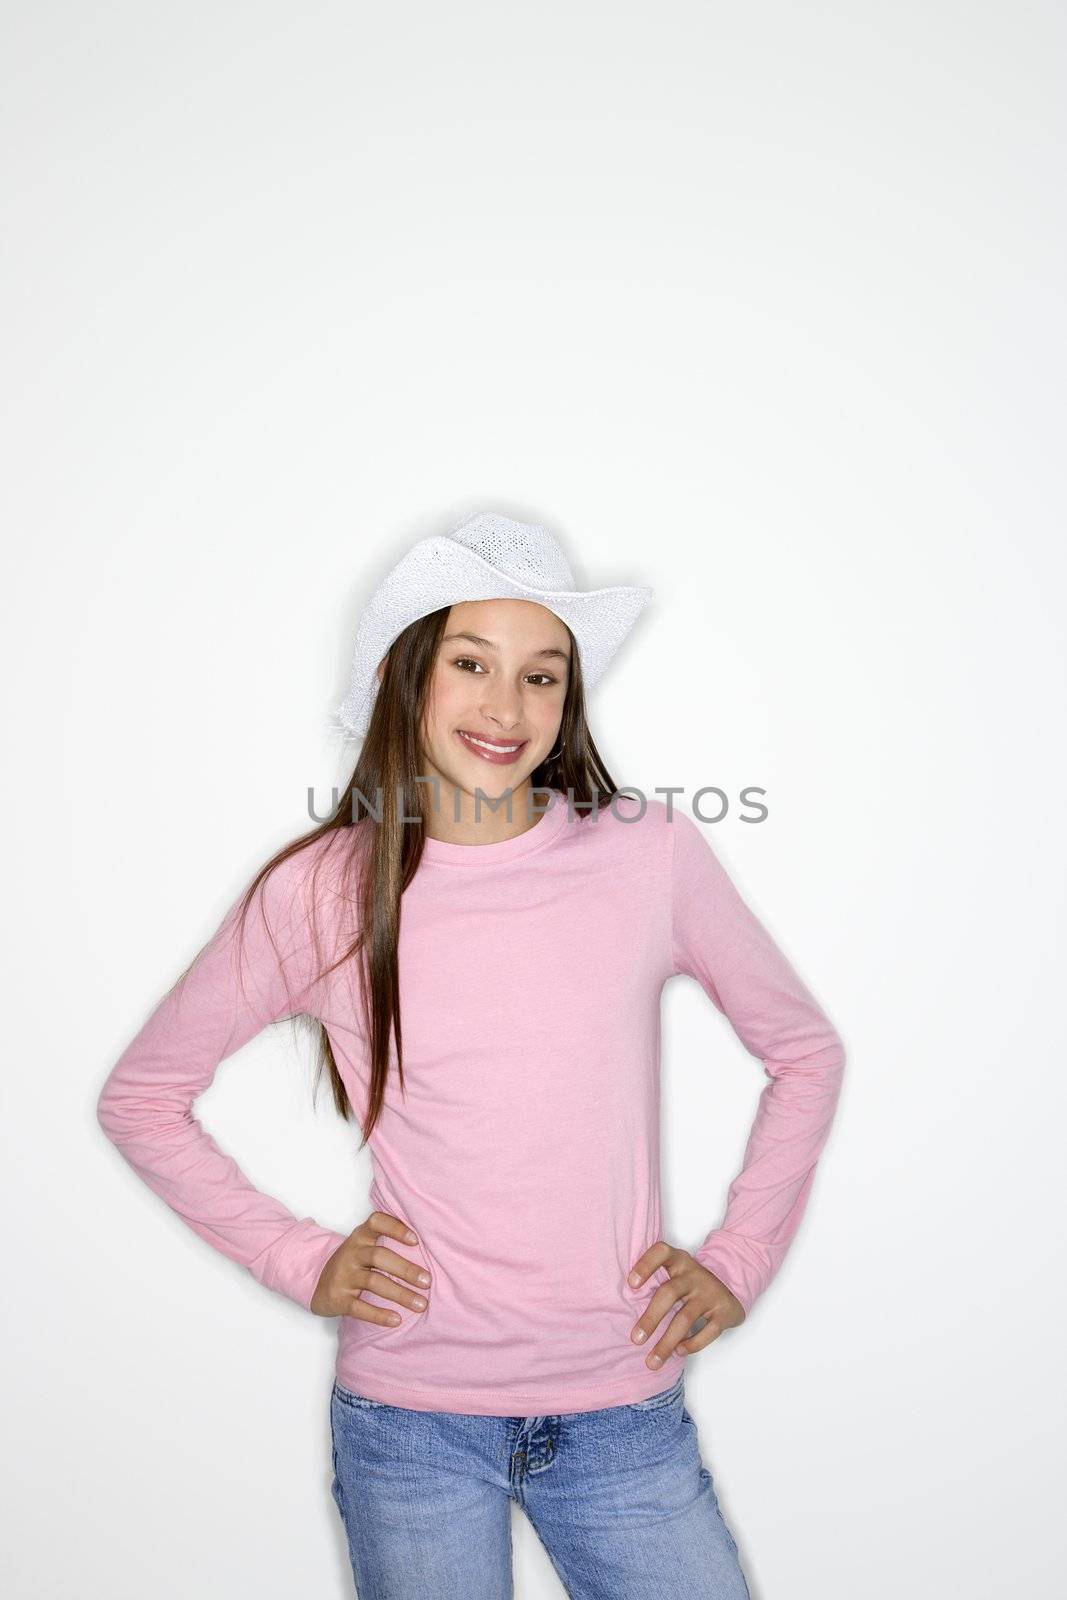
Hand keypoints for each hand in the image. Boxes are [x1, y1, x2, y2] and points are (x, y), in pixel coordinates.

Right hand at [310, 1209, 431, 1321]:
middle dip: (406, 1269)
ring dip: (400, 1294)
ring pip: (373, 1282)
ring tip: (421, 1305)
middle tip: (428, 1281)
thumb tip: (429, 1247)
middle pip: (379, 1256)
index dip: (395, 1228)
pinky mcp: (338, 1298)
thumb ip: (387, 1241)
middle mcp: (351, 1253)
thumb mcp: (364, 1246)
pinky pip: (359, 1307)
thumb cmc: (353, 1262)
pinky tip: (396, 1320)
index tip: (416, 1240)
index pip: (376, 1222)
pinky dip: (379, 1314)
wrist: (317, 1282)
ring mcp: (343, 1276)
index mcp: (360, 1236)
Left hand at [627, 1241, 744, 1368]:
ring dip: (666, 1343)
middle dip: (651, 1319)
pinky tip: (679, 1352)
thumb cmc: (691, 1283)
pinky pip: (708, 1332)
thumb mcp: (677, 1272)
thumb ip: (657, 1282)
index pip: (662, 1252)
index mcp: (679, 1261)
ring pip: (685, 1319)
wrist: (731, 1285)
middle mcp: (694, 1274)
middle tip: (635, 1339)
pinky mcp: (724, 1312)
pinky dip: (692, 1345)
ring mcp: (710, 1293)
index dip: (646, 1265)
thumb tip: (622, 1311)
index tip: (631, 1284)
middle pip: (669, 1293)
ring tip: (652, 1361)